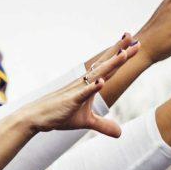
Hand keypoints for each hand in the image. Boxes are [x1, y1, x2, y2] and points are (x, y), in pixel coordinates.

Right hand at [19, 41, 134, 137]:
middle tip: (132, 36)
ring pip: (97, 75)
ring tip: (124, 54)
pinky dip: (92, 88)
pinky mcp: (70, 101)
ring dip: (110, 65)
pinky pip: (82, 93)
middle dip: (119, 51)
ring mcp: (77, 90)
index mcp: (89, 84)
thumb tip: (120, 133)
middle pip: (105, 64)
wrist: (36, 118)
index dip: (121, 55)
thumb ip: (103, 125)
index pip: (109, 68)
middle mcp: (84, 82)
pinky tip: (101, 82)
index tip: (134, 42)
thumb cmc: (60, 115)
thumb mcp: (86, 122)